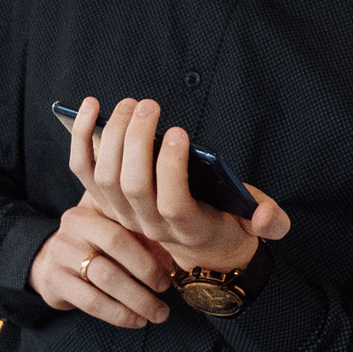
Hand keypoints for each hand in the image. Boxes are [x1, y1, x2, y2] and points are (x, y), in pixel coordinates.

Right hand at [26, 204, 172, 327]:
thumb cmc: (95, 248)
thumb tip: (173, 264)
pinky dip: (119, 314)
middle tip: (166, 288)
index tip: (171, 269)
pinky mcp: (53, 280)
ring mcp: (60, 252)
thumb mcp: (115, 233)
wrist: (49, 264)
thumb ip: (142, 239)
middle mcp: (73, 225)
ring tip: (158, 313)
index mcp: (92, 207)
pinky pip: (92, 301)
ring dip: (138, 299)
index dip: (152, 246)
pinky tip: (136, 320)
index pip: (126, 221)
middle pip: (115, 244)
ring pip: (106, 276)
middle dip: (147, 269)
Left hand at [67, 97, 291, 272]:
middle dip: (137, 140)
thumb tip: (268, 216)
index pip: (172, 202)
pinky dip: (83, 137)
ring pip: (105, 176)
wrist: (192, 246)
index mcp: (187, 227)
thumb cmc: (223, 222)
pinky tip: (91, 106)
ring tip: (131, 105)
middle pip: (131, 184)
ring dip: (114, 135)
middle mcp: (149, 224)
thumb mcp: (253, 225)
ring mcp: (122, 214)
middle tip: (151, 106)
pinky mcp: (104, 199)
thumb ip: (270, 222)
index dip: (170, 168)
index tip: (178, 132)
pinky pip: (82, 169)